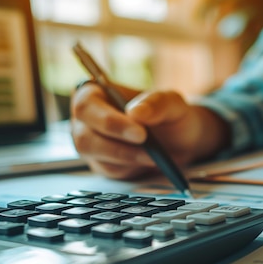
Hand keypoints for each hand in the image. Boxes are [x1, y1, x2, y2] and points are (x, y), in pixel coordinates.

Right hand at [71, 82, 229, 178]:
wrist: (179, 138)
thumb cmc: (167, 114)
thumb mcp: (171, 102)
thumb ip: (156, 103)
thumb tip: (135, 112)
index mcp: (95, 93)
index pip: (86, 105)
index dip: (109, 121)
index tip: (140, 132)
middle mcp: (87, 119)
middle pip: (84, 136)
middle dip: (117, 144)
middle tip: (147, 146)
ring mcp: (92, 143)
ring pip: (96, 156)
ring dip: (126, 157)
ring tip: (154, 156)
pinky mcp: (102, 163)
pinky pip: (109, 170)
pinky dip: (131, 167)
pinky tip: (149, 162)